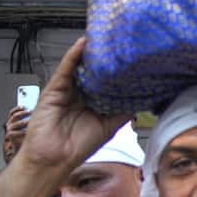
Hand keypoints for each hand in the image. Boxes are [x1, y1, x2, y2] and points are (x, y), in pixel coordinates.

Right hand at [2, 107, 30, 158]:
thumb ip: (30, 119)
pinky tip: (26, 132)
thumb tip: (37, 112)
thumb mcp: (29, 126)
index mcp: (13, 120)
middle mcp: (10, 124)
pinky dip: (21, 132)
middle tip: (30, 112)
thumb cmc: (27, 135)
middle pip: (14, 116)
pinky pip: (14, 133)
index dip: (18, 108)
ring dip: (23, 122)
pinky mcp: (10, 137)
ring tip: (29, 122)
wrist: (24, 147)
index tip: (24, 106)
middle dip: (22, 113)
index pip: (13, 112)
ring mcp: (10, 130)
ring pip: (14, 124)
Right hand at [14, 37, 128, 171]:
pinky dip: (73, 56)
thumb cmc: (79, 146)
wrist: (55, 159)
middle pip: (94, 71)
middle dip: (105, 59)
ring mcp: (67, 90)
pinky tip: (82, 44)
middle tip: (120, 43)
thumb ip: (124, 112)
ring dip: (90, 53)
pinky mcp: (54, 89)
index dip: (118, 71)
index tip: (132, 59)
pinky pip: (65, 69)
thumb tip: (142, 100)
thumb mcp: (110, 127)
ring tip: (103, 37)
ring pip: (80, 67)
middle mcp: (81, 94)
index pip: (107, 81)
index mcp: (94, 102)